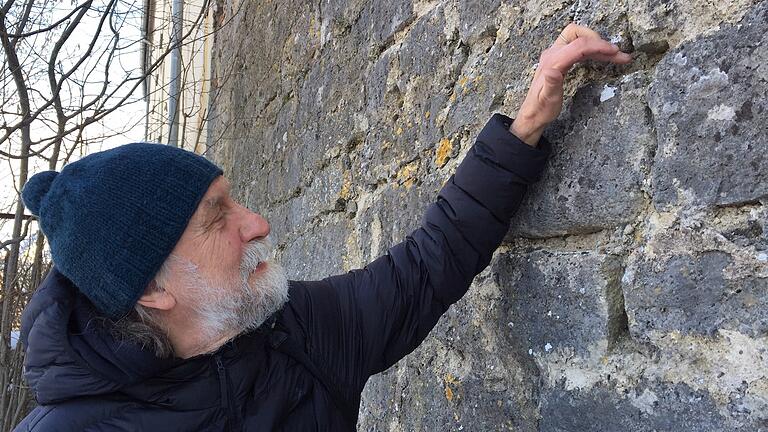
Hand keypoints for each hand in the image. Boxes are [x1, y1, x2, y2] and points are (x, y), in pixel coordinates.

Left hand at [511, 23, 632, 145]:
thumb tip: (552, 71)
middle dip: (599, 42)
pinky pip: (579, 49)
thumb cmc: (541, 108)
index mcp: (552, 62)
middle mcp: (553, 54)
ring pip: (581, 41)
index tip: (614, 51)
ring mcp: (556, 55)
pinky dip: (593, 51)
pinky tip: (605, 59)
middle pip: (579, 35)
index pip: (578, 45)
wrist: (532, 113)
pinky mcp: (560, 60)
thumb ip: (551, 84)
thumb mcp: (547, 99)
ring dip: (599, 46)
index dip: (598, 46)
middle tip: (617, 54)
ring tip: (618, 57)